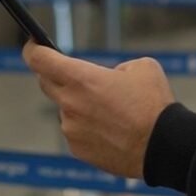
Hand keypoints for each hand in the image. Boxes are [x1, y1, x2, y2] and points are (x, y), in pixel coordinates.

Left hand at [22, 43, 174, 177]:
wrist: (163, 147)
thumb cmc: (154, 105)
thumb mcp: (141, 67)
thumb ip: (117, 68)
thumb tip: (110, 78)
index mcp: (80, 78)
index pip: (39, 59)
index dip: (33, 49)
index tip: (33, 45)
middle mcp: (69, 103)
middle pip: (46, 82)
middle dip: (56, 75)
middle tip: (75, 75)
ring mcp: (71, 129)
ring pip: (65, 109)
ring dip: (79, 104)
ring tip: (110, 110)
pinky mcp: (78, 150)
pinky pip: (76, 131)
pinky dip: (87, 127)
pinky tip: (111, 129)